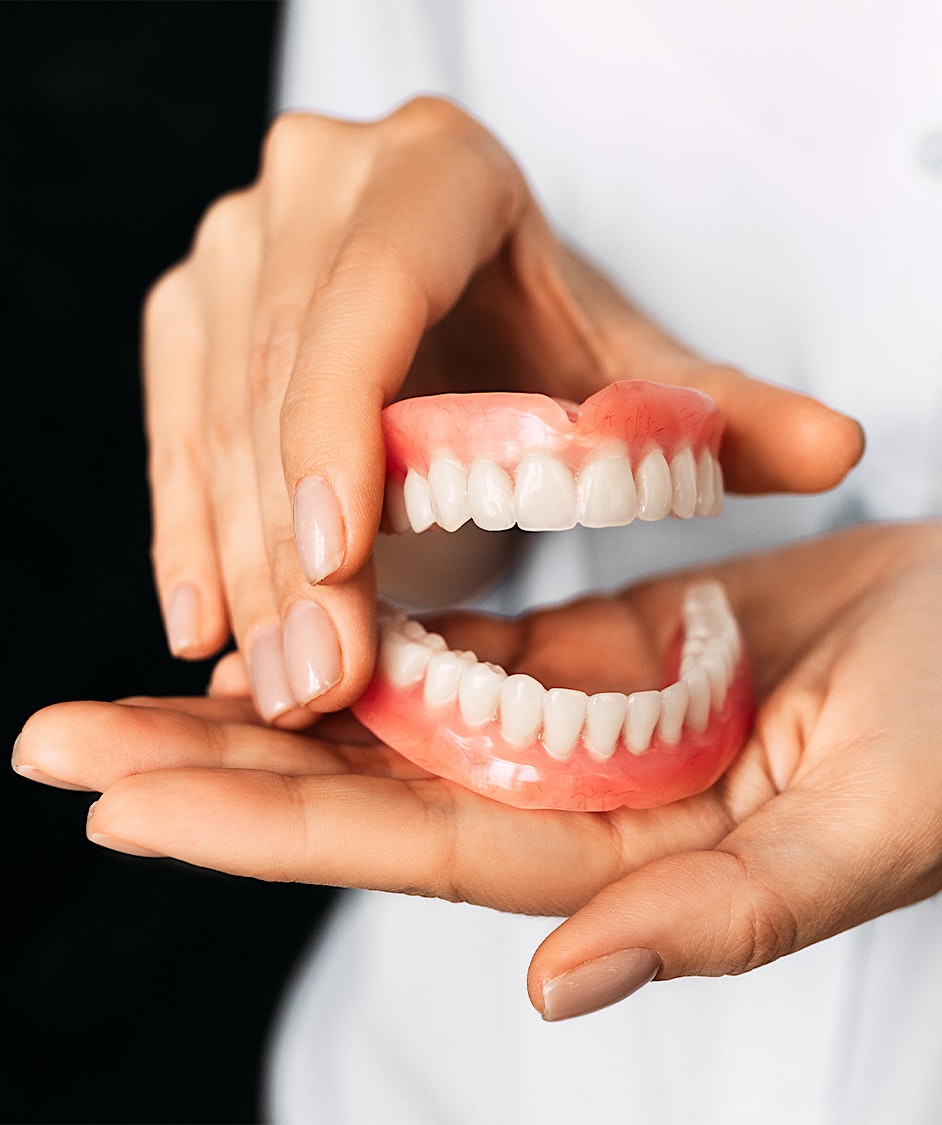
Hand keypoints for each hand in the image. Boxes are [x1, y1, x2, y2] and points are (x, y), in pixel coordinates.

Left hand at [15, 521, 940, 1017]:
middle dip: (212, 764)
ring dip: (268, 691)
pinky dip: (370, 628)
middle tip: (54, 740)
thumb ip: (726, 912)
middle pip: (363, 784)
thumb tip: (563, 989)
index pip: (405, 844)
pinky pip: (460, 643)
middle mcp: (573, 797)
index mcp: (618, 857)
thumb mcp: (867, 825)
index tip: (124, 798)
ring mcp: (576, 719)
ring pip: (393, 709)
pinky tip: (287, 613)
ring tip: (134, 673)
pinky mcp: (597, 648)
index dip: (263, 824)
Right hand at [145, 97, 862, 723]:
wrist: (452, 295)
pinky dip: (187, 534)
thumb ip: (718, 410)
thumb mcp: (624, 364)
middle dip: (292, 546)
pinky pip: (170, 433)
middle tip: (319, 683)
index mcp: (433, 175)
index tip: (340, 560)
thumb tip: (840, 453)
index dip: (340, 425)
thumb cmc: (538, 328)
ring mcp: (234, 248)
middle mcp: (313, 191)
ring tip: (272, 680)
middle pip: (278, 378)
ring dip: (239, 562)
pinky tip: (204, 626)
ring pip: (212, 418)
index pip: (371, 296)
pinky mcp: (191, 311)